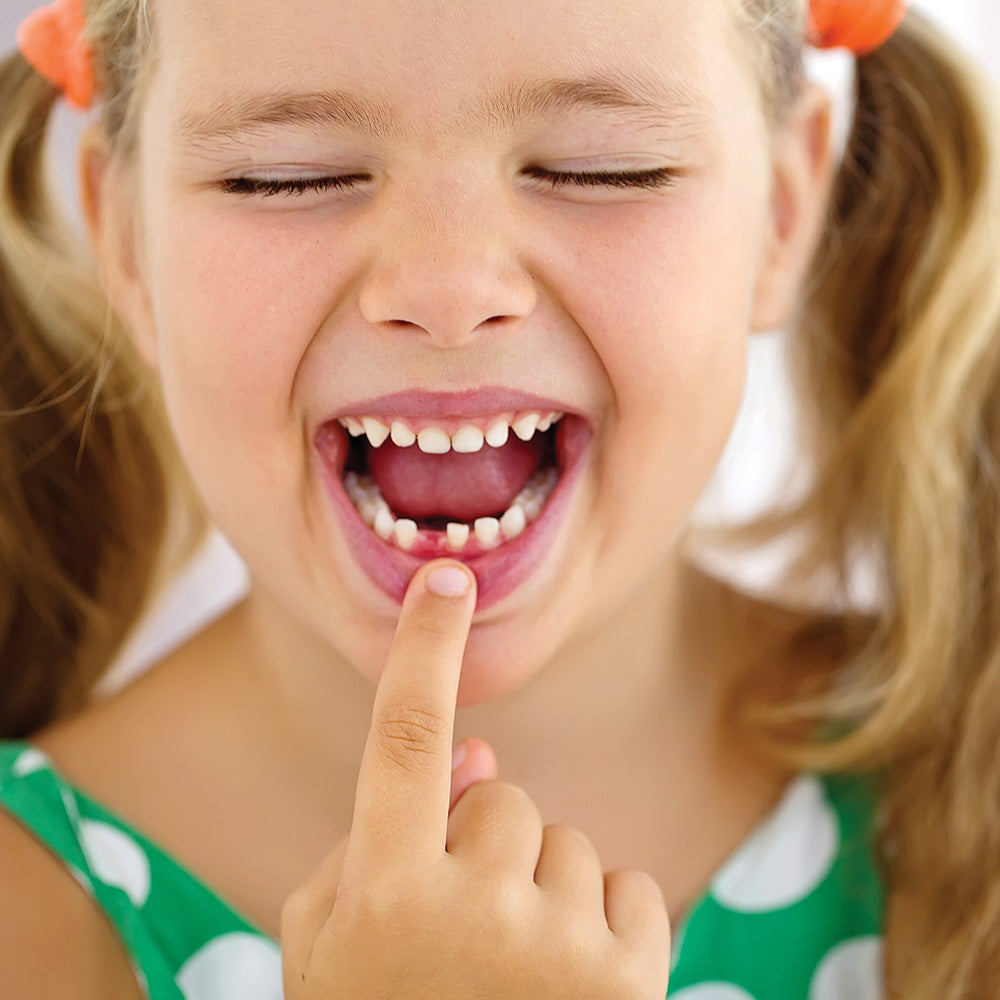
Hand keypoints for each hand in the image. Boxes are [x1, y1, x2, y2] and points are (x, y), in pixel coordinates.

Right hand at [281, 559, 670, 998]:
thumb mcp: (338, 948)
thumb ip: (381, 840)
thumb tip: (477, 750)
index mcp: (382, 897)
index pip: (404, 736)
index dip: (423, 648)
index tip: (447, 576)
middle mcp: (474, 913)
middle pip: (500, 797)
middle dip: (480, 844)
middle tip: (459, 936)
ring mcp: (562, 951)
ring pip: (562, 841)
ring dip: (537, 890)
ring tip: (509, 980)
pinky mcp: (634, 982)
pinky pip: (624, 883)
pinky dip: (600, 919)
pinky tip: (569, 990)